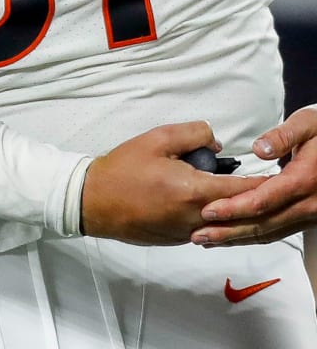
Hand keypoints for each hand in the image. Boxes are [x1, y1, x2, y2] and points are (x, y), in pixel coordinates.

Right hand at [81, 121, 263, 244]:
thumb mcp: (156, 140)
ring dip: (231, 207)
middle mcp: (199, 218)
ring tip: (227, 188)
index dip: (264, 183)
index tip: (278, 176)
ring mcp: (189, 233)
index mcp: (196, 191)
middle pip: (238, 210)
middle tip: (258, 181)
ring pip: (223, 222)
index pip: (244, 189)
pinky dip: (213, 216)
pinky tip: (204, 202)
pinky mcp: (179, 239)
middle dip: (251, 196)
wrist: (95, 201)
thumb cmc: (123, 169)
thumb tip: (215, 142)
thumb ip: (191, 134)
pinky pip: (207, 227)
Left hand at [190, 107, 316, 246]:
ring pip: (270, 232)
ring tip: (209, 239)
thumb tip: (259, 149)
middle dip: (229, 230)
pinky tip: (234, 235)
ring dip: (238, 238)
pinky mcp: (305, 217)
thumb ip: (283, 136)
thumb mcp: (307, 125)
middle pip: (263, 223)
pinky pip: (278, 231)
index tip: (209, 210)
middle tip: (199, 234)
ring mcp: (308, 214)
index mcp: (303, 180)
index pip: (263, 200)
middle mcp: (307, 204)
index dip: (234, 208)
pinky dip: (253, 235)